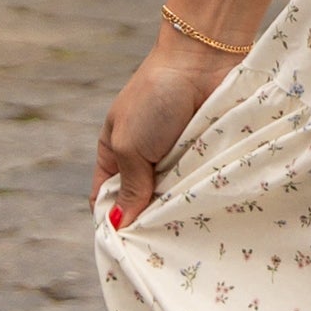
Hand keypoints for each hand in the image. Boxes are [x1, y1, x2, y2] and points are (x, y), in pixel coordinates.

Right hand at [94, 28, 234, 230]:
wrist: (201, 62)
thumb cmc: (155, 99)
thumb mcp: (130, 145)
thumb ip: (128, 186)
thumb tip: (120, 226)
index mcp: (115, 153)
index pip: (106, 198)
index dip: (112, 221)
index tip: (124, 246)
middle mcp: (145, 160)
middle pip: (141, 204)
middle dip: (147, 222)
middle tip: (157, 248)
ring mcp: (176, 161)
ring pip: (172, 200)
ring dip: (175, 212)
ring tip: (181, 235)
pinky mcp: (204, 158)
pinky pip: (198, 187)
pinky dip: (198, 198)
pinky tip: (202, 216)